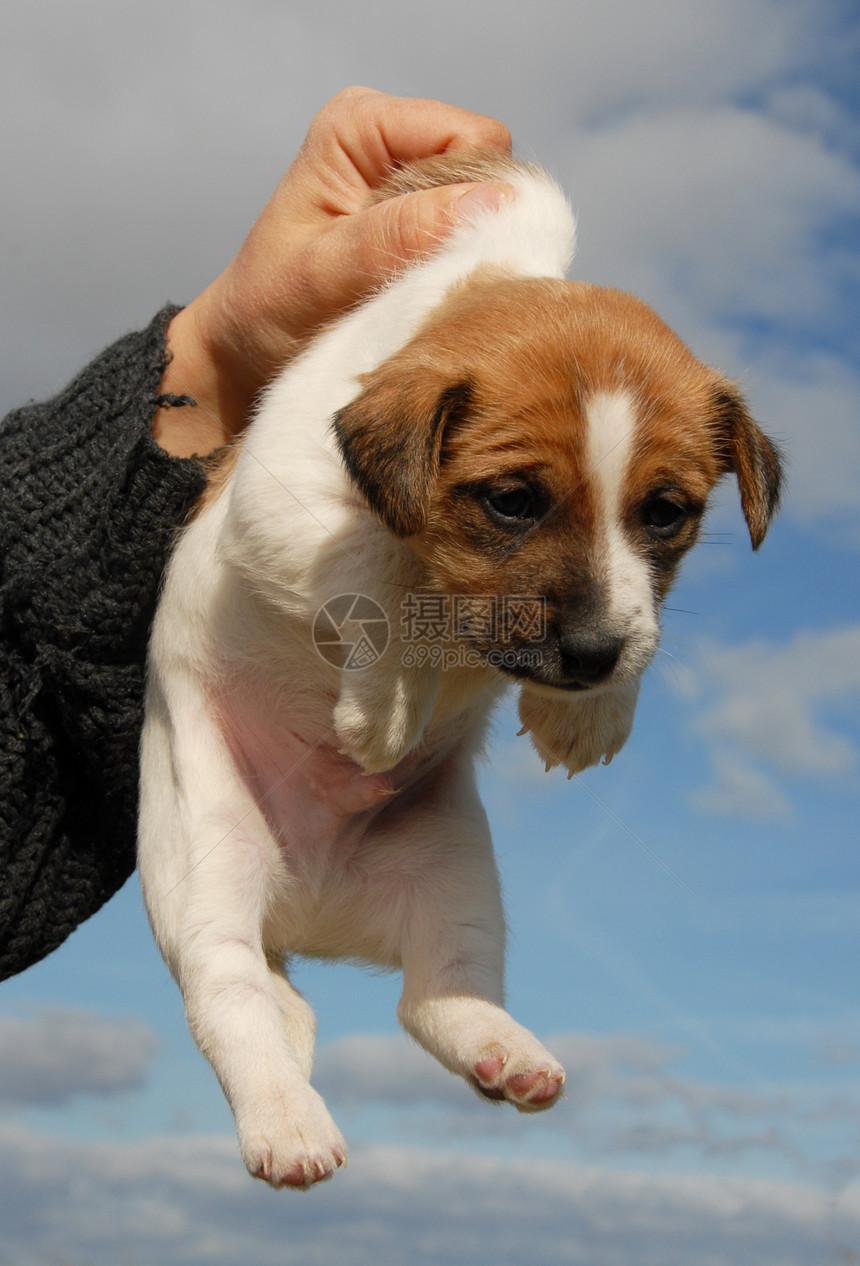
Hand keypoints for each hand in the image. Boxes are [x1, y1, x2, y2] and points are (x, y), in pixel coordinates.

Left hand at [154, 86, 510, 455]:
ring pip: (492, 205)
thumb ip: (399, 237)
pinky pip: (479, 235)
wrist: (248, 350)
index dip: (476, 201)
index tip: (435, 262)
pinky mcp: (423, 217)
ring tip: (413, 292)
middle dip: (473, 229)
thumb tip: (492, 204)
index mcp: (360, 125)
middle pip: (490, 168)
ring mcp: (410, 176)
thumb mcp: (325, 277)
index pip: (472, 140)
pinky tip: (421, 295)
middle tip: (418, 283)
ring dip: (468, 255)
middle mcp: (391, 136)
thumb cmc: (269, 312)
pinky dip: (462, 270)